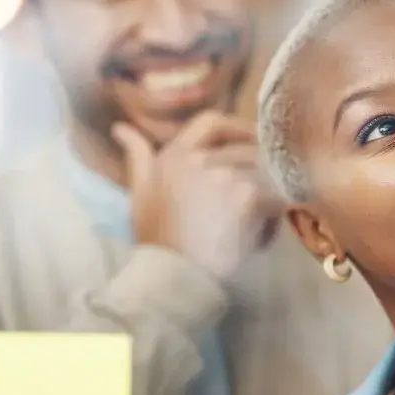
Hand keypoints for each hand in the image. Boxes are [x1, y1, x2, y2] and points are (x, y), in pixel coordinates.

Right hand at [113, 112, 281, 281]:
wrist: (173, 273)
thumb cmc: (155, 238)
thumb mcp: (140, 193)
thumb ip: (137, 156)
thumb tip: (120, 127)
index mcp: (176, 154)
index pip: (211, 121)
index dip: (235, 127)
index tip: (249, 140)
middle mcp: (202, 158)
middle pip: (246, 148)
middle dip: (258, 169)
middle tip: (261, 190)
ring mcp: (227, 175)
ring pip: (264, 174)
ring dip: (267, 195)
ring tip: (259, 222)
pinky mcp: (248, 196)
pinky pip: (273, 199)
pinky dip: (271, 220)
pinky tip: (259, 239)